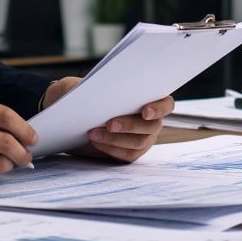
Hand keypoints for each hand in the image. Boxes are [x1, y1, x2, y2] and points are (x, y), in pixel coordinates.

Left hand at [40, 77, 173, 163]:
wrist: (75, 116)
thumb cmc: (86, 95)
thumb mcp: (85, 85)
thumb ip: (92, 85)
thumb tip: (92, 89)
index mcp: (149, 99)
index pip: (166, 104)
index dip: (159, 108)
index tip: (144, 111)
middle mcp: (151, 121)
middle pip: (151, 126)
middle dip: (129, 125)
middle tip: (109, 124)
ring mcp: (143, 138)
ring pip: (138, 142)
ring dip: (115, 139)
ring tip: (93, 134)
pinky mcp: (131, 153)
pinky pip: (126, 155)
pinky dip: (110, 149)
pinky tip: (96, 142)